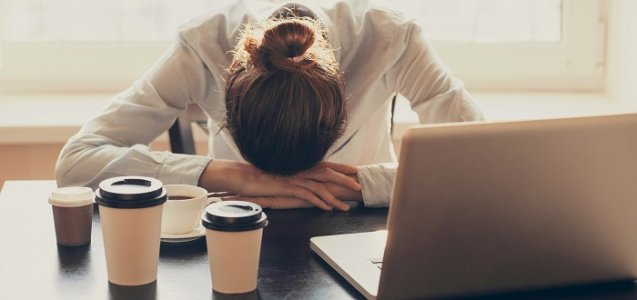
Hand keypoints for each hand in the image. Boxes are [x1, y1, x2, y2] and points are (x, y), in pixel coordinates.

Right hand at [198, 160, 360, 210]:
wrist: (243, 176)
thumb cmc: (261, 176)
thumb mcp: (282, 174)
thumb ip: (294, 175)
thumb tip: (305, 180)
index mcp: (300, 164)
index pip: (326, 164)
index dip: (342, 167)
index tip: (356, 170)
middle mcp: (300, 169)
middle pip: (328, 172)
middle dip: (345, 179)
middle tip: (360, 186)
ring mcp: (294, 177)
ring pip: (321, 186)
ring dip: (335, 196)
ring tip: (347, 206)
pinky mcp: (288, 187)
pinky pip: (307, 195)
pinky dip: (319, 201)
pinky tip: (328, 208)